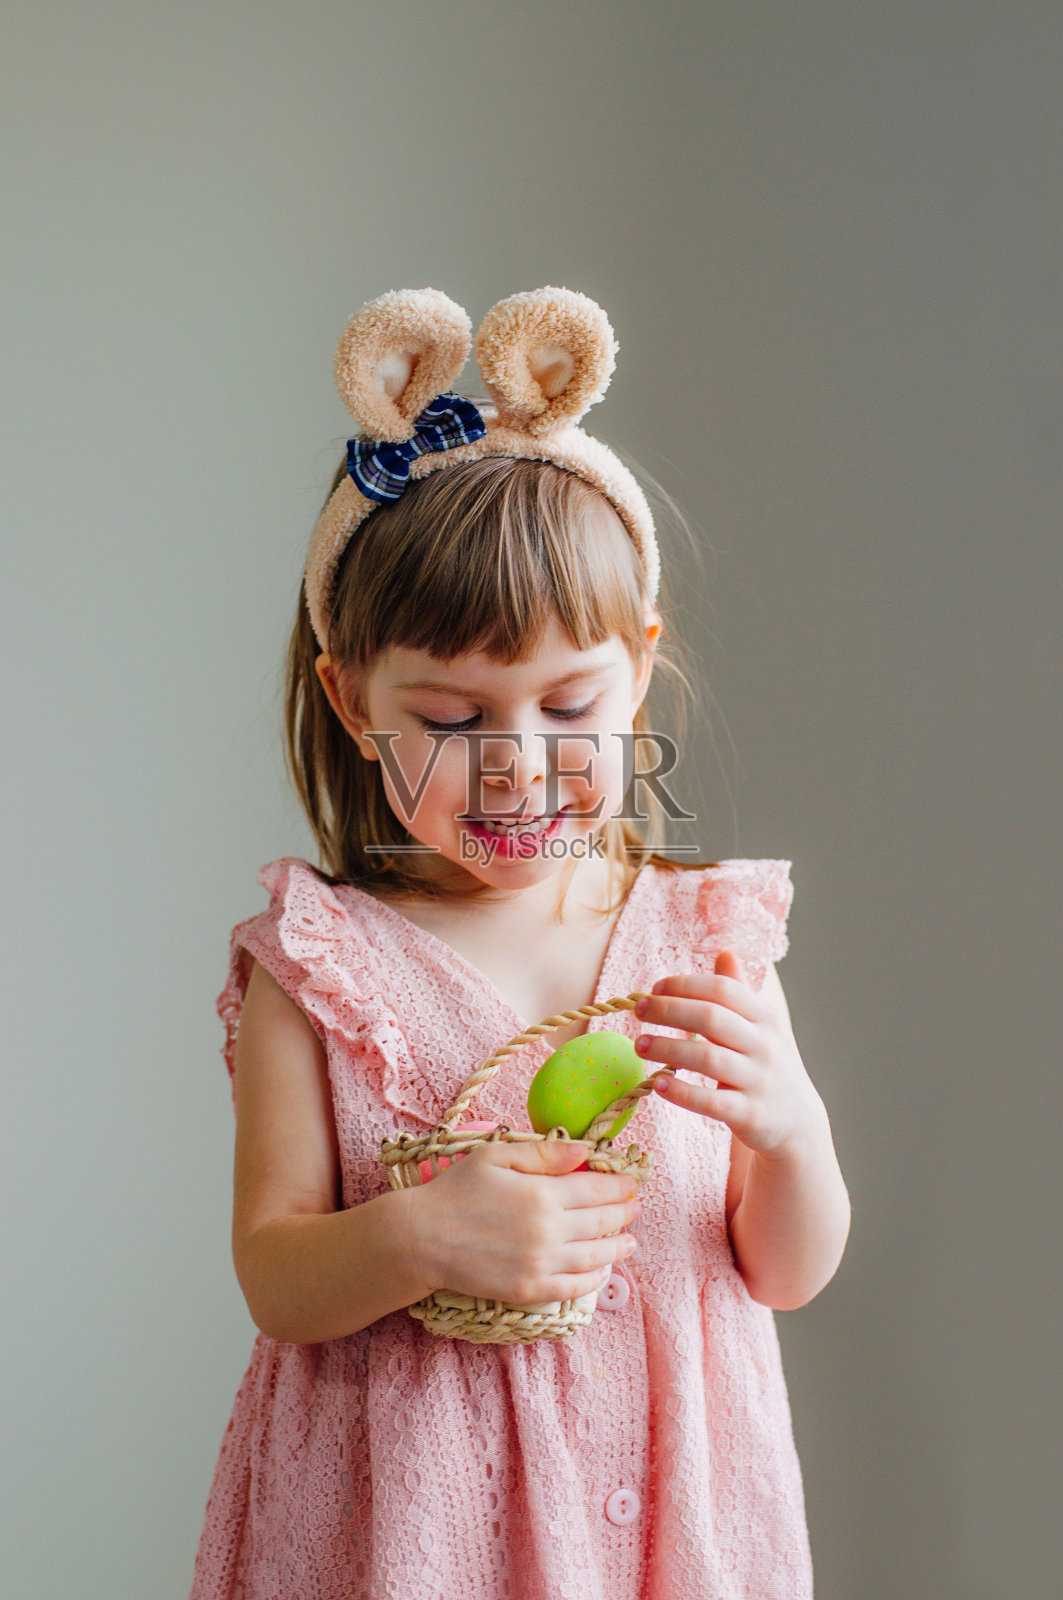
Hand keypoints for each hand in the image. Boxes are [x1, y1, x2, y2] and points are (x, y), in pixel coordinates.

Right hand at [407, 1137, 641, 1304]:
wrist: (422, 1237)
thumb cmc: (456, 1189)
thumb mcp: (497, 1156)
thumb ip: (544, 1153)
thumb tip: (586, 1150)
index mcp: (543, 1193)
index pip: (598, 1188)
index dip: (620, 1186)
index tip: (632, 1184)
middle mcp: (549, 1231)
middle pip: (602, 1221)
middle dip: (624, 1213)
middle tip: (635, 1208)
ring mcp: (541, 1264)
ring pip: (595, 1257)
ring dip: (618, 1247)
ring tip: (629, 1241)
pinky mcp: (530, 1290)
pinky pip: (574, 1288)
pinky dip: (594, 1279)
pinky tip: (602, 1270)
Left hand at [633, 951, 826, 1158]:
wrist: (798, 1122)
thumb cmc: (768, 1066)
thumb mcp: (763, 1027)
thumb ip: (741, 992)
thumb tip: (725, 953)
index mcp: (766, 1018)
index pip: (724, 989)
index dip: (686, 985)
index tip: (654, 988)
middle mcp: (765, 1046)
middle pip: (712, 1017)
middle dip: (669, 1010)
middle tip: (638, 1010)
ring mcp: (759, 1081)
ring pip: (708, 1058)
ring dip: (668, 1048)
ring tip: (639, 1045)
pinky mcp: (750, 1115)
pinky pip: (711, 1102)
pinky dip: (683, 1092)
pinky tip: (658, 1084)